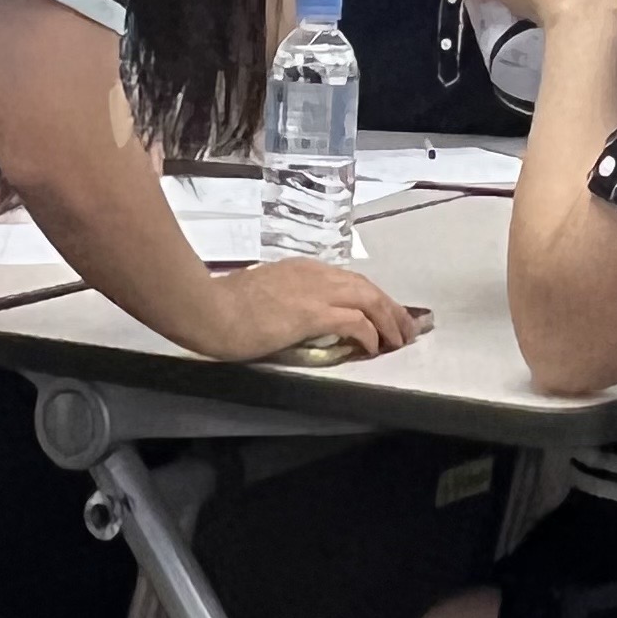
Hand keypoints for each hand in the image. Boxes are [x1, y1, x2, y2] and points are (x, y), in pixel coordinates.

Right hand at [197, 259, 419, 362]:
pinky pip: (354, 322)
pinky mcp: (313, 313)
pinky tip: (374, 348)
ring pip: (369, 299)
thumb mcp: (263, 294)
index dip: (372, 297)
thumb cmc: (226, 305)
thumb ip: (284, 299)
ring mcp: (315, 292)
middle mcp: (315, 274)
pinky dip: (369, 334)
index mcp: (302, 269)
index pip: (348, 281)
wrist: (210, 309)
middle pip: (367, 287)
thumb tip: (295, 315)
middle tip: (407, 328)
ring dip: (389, 321)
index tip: (385, 313)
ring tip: (400, 340)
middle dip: (391, 308)